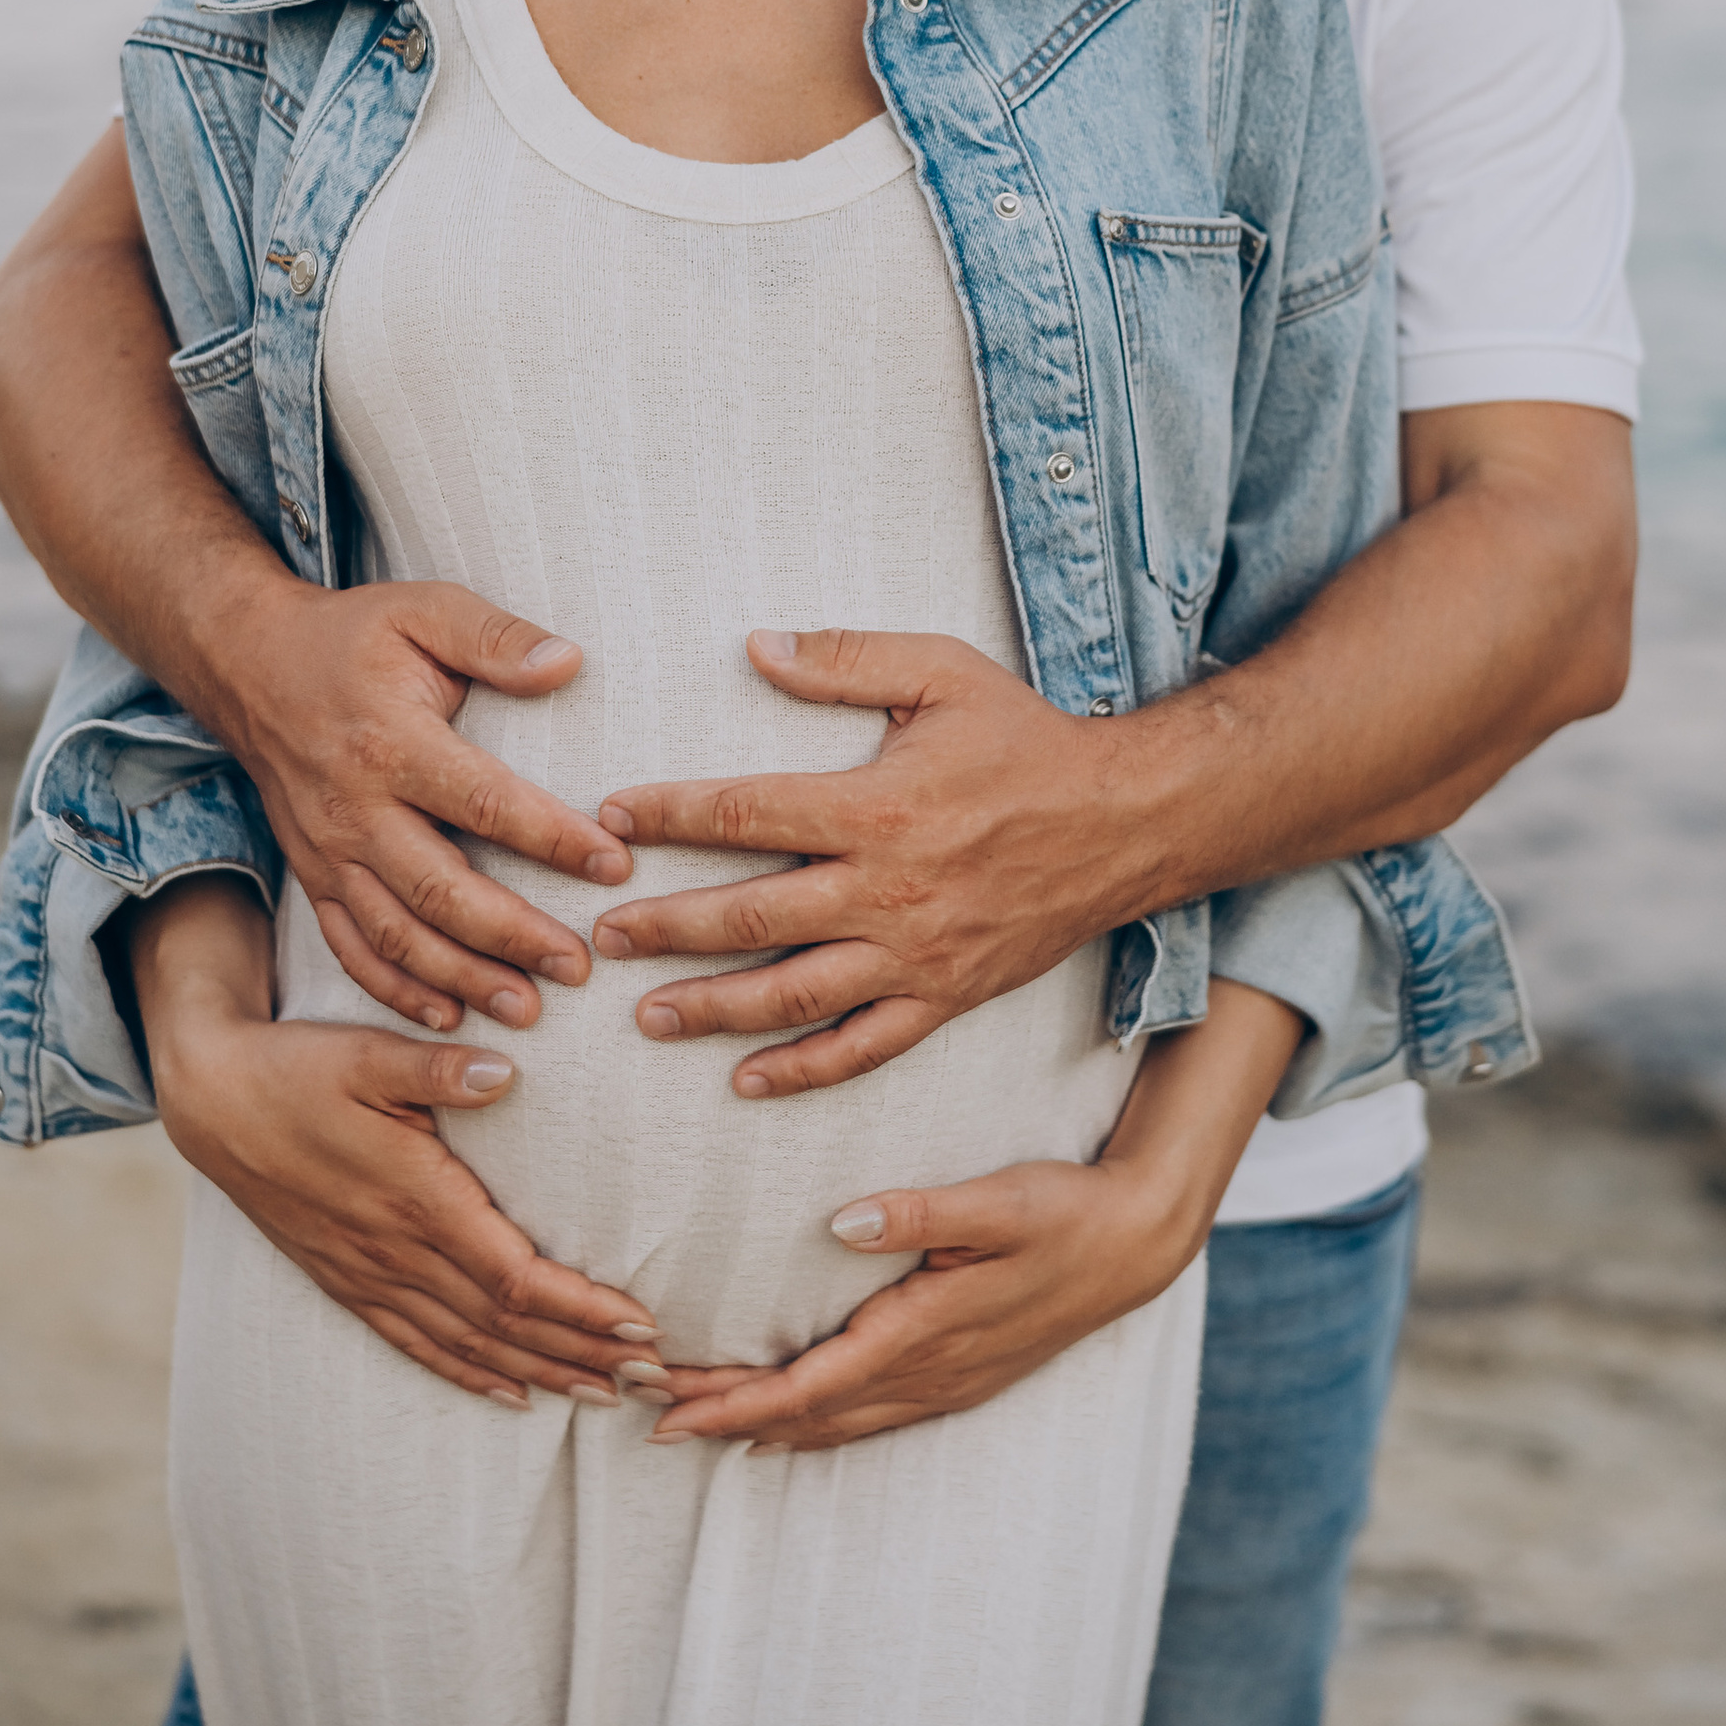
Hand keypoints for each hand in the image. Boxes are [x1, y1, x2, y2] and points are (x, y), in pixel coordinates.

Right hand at [139, 889, 665, 1410]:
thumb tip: (505, 1073)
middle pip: (505, 1325)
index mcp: (414, 1198)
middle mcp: (395, 1251)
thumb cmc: (297, 1069)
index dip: (579, 1308)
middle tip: (656, 1379)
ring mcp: (368, 1274)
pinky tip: (513, 1393)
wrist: (213, 1102)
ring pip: (468, 1345)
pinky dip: (470, 1374)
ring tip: (606, 1393)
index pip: (513, 1276)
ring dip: (541, 1372)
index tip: (641, 1325)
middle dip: (583, 1354)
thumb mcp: (367, 1053)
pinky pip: (416, 1345)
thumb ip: (437, 1070)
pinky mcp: (347, 1282)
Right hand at [212, 579, 632, 1034]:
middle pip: (440, 890)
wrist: (249, 664)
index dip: (552, 838)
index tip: (613, 865)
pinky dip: (396, 991)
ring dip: (462, 978)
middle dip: (512, 936)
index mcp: (392, 744)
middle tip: (579, 967)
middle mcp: (355, 810)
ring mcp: (328, 852)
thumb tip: (569, 662)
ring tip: (528, 1008)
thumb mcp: (423, 609)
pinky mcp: (312, 876)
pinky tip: (448, 1016)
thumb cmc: (352, 636)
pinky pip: (352, 948)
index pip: (485, 802)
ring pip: (397, 935)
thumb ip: (495, 636)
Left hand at [593, 630, 1160, 1097]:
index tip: (610, 820)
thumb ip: (846, 658)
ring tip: (647, 1016)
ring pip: (793, 995)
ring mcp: (915, 953)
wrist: (1126, 821)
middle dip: (666, 927)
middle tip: (599, 937)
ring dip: (713, 1009)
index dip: (669, 816)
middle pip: (750, 917)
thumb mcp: (942, 672)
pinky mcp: (945, 996)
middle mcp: (887, 889)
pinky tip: (746, 1079)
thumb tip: (757, 646)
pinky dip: (802, 1070)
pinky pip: (863, 1047)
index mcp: (875, 806)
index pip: (745, 813)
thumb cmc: (1027, 739)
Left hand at [648, 977, 1300, 1447]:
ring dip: (765, 1426)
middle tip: (647, 1419)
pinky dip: (817, 1425)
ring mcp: (947, 1384)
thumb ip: (923, 1212)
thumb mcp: (999, 1199)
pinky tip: (790, 1423)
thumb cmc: (1065, 1211)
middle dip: (727, 1420)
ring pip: (838, 1425)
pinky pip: (871, 1419)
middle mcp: (929, 1372)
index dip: (734, 1402)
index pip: (810, 1384)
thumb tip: (845, 1222)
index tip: (668, 1409)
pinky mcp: (961, 1379)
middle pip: (809, 1416)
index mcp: (925, 1330)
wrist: (1136, 1247)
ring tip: (697, 1426)